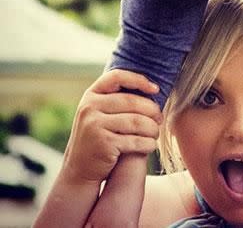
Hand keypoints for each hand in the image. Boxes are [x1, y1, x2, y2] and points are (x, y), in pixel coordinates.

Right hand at [61, 70, 161, 186]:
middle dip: (152, 110)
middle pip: (132, 101)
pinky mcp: (104, 143)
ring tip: (156, 133)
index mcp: (91, 95)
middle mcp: (90, 107)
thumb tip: (153, 88)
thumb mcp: (99, 113)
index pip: (117, 77)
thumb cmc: (99, 136)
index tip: (156, 89)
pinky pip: (135, 140)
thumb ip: (116, 99)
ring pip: (137, 121)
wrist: (79, 170)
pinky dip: (148, 143)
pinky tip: (151, 145)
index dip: (139, 80)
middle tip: (160, 118)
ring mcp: (95, 125)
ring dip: (152, 128)